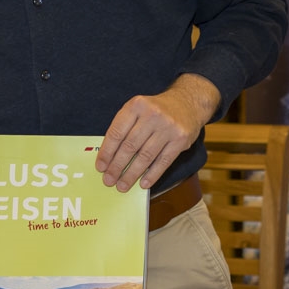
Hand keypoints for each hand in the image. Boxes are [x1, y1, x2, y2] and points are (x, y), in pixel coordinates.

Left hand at [96, 74, 220, 190]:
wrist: (187, 103)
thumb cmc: (156, 110)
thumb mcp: (138, 109)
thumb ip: (124, 127)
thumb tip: (108, 157)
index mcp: (136, 105)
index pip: (117, 133)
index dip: (107, 152)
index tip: (100, 167)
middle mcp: (153, 114)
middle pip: (130, 146)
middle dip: (117, 166)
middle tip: (109, 180)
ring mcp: (168, 127)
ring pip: (145, 156)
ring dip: (132, 174)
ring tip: (122, 186)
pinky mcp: (181, 139)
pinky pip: (163, 161)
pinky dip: (152, 175)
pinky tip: (143, 184)